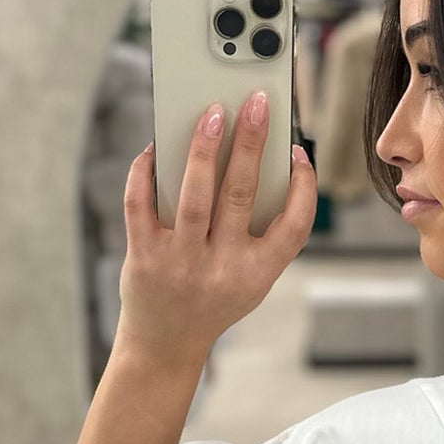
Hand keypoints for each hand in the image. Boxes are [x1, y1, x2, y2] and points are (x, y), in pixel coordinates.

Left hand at [117, 91, 316, 364]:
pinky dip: (145, 169)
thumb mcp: (249, 278)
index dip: (303, 188)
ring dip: (203, 147)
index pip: (294, 227)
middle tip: (256, 100)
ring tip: (212, 112)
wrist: (166, 343)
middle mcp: (222, 269)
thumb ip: (257, 231)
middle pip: (241, 194)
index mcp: (258, 274)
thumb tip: (250, 158)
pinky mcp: (143, 256)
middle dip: (251, 142)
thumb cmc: (213, 298)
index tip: (299, 154)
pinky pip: (140, 202)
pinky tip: (155, 145)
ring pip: (194, 194)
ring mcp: (180, 263)